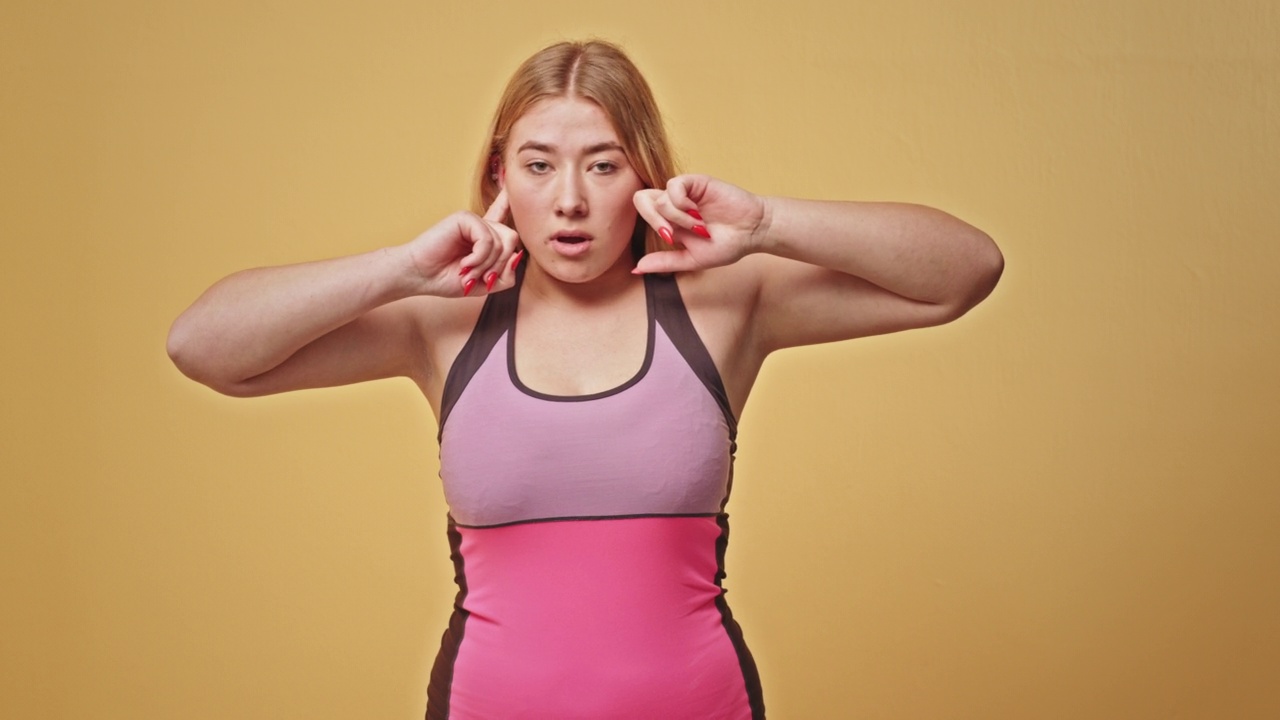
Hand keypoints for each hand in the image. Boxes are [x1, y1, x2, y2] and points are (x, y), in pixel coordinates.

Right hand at [405, 190, 522, 296]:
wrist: (420, 276)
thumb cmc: (446, 279)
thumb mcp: (484, 285)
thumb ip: (505, 276)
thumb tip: (517, 256)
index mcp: (484, 238)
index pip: (501, 216)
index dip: (507, 201)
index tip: (510, 182)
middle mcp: (481, 226)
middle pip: (512, 239)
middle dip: (499, 264)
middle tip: (480, 277)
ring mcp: (473, 221)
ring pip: (502, 241)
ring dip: (486, 264)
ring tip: (468, 271)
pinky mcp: (464, 218)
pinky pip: (487, 238)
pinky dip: (480, 256)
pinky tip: (465, 263)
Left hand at [631, 174, 767, 273]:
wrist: (752, 232)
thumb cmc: (726, 245)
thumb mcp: (691, 259)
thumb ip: (664, 262)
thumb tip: (636, 269)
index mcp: (669, 221)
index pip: (643, 214)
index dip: (651, 227)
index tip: (672, 240)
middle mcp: (673, 204)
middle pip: (641, 199)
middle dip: (654, 221)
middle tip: (674, 234)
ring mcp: (684, 192)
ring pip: (660, 199)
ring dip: (678, 218)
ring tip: (699, 225)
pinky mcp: (696, 182)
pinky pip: (673, 185)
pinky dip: (681, 203)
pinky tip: (697, 211)